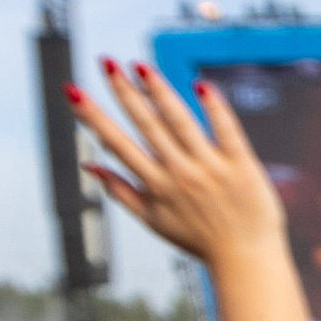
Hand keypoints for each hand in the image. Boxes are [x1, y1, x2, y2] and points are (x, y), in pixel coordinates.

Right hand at [75, 62, 286, 268]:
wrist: (247, 258)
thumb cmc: (199, 238)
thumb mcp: (153, 221)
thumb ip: (120, 191)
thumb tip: (88, 165)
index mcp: (156, 186)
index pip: (118, 144)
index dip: (94, 117)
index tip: (73, 91)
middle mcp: (180, 174)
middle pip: (147, 125)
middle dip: (124, 92)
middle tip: (106, 61)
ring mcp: (210, 168)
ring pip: (181, 122)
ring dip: (159, 91)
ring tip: (141, 66)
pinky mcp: (241, 165)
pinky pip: (227, 130)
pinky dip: (215, 108)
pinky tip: (201, 85)